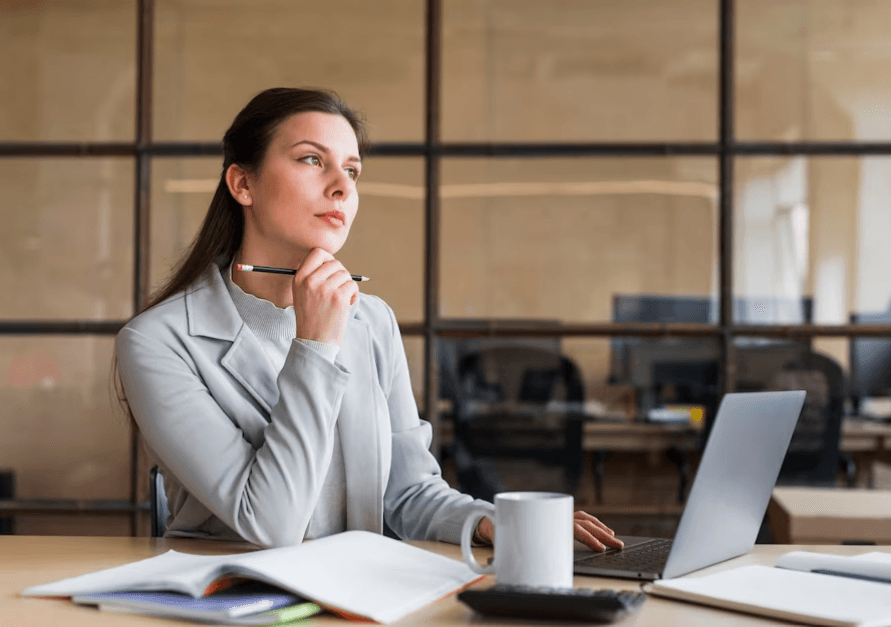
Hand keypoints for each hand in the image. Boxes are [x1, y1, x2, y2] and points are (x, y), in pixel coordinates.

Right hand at [291, 248, 358, 344]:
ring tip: (343, 298)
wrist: (314, 341)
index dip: (328, 259)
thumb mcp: (302, 294)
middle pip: (335, 262)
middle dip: (341, 274)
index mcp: (299, 279)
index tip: (332, 270)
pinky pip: (352, 285)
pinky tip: (347, 304)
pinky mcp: (338, 297)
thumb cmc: (312, 318)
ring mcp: (325, 289)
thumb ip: (312, 277)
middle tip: (340, 287)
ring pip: (345, 274)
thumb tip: (332, 262)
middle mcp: (310, 281)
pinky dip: (354, 294)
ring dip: (348, 285)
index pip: (317, 253)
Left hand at [474, 511, 622, 550]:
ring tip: (613, 537)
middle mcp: (553, 514)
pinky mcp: (557, 518)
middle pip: (584, 523)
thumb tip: (512, 556)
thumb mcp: (504, 535)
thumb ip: (511, 543)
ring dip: (600, 527)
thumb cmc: (500, 526)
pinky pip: (578, 518)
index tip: (599, 547)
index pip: (572, 528)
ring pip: (583, 518)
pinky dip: (591, 523)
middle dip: (602, 534)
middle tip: (617, 545)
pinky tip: (599, 529)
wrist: (492, 515)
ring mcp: (557, 515)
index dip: (588, 537)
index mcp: (546, 518)